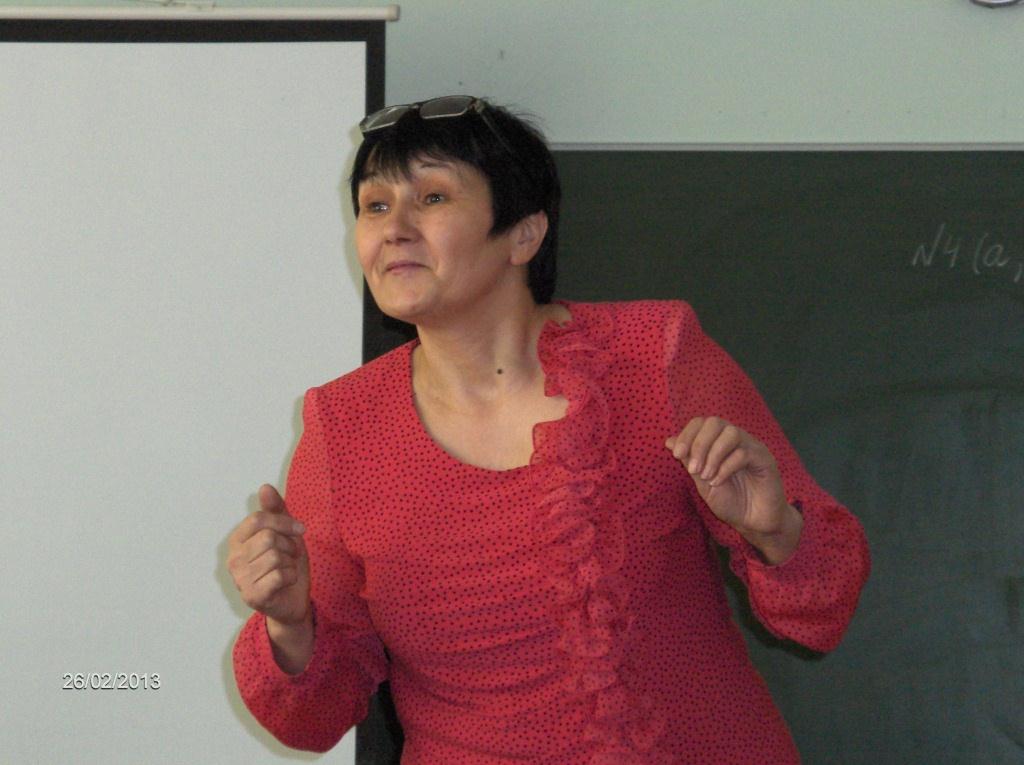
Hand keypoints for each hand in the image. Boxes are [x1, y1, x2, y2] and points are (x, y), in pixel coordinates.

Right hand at [227, 484, 310, 626]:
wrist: (293, 600)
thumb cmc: (286, 563)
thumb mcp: (285, 533)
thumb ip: (275, 510)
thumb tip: (265, 487)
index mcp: (237, 540)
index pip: (258, 519)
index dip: (284, 522)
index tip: (300, 529)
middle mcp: (233, 559)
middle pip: (269, 538)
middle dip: (289, 546)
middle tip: (290, 556)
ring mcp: (240, 580)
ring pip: (275, 557)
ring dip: (290, 562)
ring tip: (286, 569)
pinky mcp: (252, 596)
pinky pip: (280, 575)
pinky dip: (291, 576)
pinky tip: (285, 582)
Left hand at [665, 417, 801, 561]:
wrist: (753, 522)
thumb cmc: (729, 501)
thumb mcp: (702, 482)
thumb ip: (689, 461)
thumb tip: (670, 441)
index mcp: (719, 441)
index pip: (701, 423)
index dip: (686, 435)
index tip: (676, 454)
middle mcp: (736, 440)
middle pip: (715, 422)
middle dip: (698, 444)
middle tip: (692, 469)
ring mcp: (752, 447)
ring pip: (731, 433)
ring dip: (713, 455)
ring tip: (706, 476)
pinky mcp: (765, 459)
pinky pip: (744, 453)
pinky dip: (725, 467)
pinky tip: (718, 482)